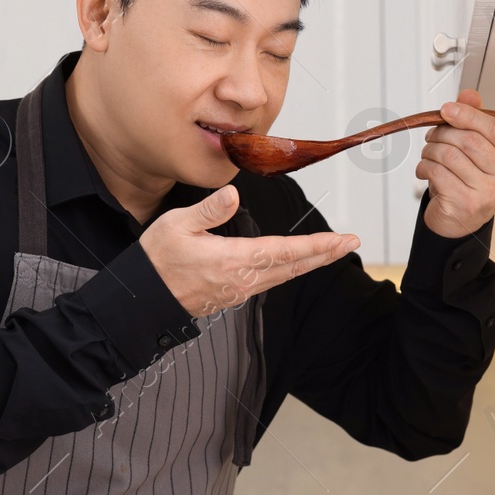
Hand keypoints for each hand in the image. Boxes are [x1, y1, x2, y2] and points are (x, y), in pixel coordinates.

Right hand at [140, 186, 358, 316]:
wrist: (141, 299)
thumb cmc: (156, 260)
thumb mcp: (176, 226)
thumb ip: (208, 210)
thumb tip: (234, 194)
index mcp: (233, 260)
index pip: (285, 251)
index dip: (317, 246)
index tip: (343, 240)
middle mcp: (242, 279)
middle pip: (293, 267)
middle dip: (324, 254)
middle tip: (352, 243)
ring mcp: (238, 290)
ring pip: (284, 276)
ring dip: (309, 262)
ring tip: (331, 250)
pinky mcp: (231, 294)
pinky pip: (269, 281)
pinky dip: (289, 270)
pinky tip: (296, 263)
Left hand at [416, 88, 494, 238]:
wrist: (458, 223)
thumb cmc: (467, 184)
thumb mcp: (474, 153)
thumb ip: (473, 121)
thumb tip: (469, 94)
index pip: (494, 129)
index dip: (468, 115)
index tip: (447, 108)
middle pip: (470, 141)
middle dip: (443, 133)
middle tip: (431, 135)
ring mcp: (488, 193)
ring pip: (450, 155)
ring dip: (430, 150)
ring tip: (427, 155)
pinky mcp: (466, 203)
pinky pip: (438, 173)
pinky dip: (424, 167)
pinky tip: (425, 170)